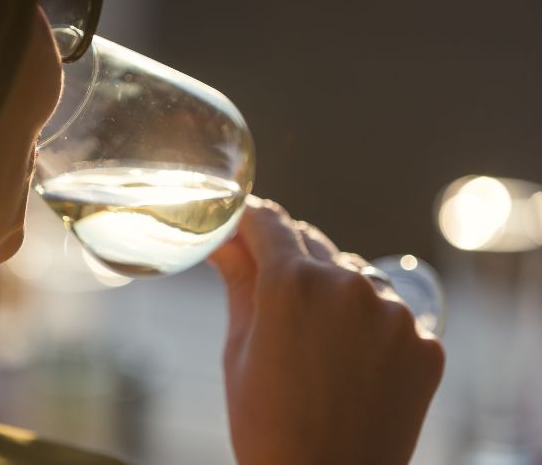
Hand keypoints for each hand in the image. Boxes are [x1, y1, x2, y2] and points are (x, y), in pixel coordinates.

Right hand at [210, 196, 444, 464]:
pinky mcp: (425, 342)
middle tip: (270, 289)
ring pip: (353, 276)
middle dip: (288, 258)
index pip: (269, 223)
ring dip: (331, 290)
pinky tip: (350, 361)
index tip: (240, 227)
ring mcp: (395, 314)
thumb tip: (223, 244)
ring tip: (314, 340)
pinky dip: (368, 326)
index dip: (250, 221)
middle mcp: (349, 285)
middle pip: (312, 244)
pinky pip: (389, 314)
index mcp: (293, 285)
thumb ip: (238, 285)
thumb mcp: (238, 352)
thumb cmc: (267, 426)